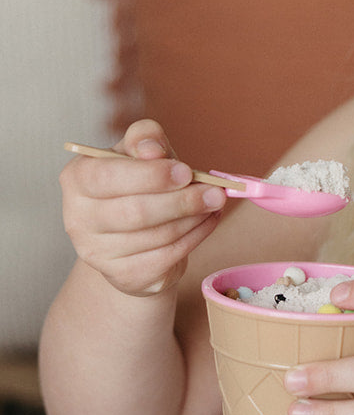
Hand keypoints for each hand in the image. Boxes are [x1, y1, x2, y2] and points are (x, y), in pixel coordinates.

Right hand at [61, 119, 226, 297]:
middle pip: (134, 212)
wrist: (136, 232)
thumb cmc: (138, 183)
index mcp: (77, 178)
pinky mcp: (123, 276)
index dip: (151, 175)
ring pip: (156, 237)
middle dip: (182, 201)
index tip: (185, 171)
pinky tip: (206, 221)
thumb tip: (152, 149)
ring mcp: (97, 253)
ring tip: (214, 202)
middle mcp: (78, 218)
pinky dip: (194, 237)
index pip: (107, 177)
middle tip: (216, 192)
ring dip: (193, 218)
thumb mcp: (140, 152)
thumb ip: (145, 138)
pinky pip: (166, 257)